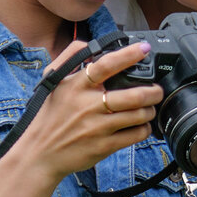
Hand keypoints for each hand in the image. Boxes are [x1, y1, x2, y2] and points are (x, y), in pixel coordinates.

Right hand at [15, 40, 163, 182]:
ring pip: (138, 115)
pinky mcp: (104, 146)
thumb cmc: (49, 115)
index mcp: (76, 86)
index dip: (128, 55)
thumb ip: (69, 57)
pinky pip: (134, 135)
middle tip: (157, 89)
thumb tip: (90, 44)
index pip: (106, 65)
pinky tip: (142, 125)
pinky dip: (144, 128)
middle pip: (133, 95)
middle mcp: (88, 105)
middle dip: (153, 91)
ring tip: (150, 107)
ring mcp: (97, 127)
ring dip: (150, 110)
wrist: (39, 153)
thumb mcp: (52, 81)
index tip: (144, 49)